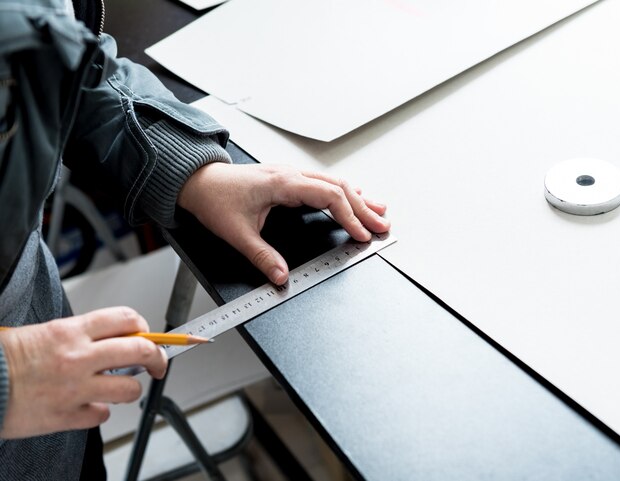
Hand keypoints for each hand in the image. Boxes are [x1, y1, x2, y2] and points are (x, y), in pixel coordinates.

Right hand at [0, 307, 167, 438]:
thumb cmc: (5, 358)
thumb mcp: (46, 331)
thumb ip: (82, 334)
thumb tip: (115, 336)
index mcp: (72, 331)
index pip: (126, 319)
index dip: (144, 326)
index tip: (148, 334)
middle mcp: (79, 358)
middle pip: (140, 351)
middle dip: (157, 357)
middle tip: (158, 364)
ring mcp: (75, 389)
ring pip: (129, 389)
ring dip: (131, 389)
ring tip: (122, 388)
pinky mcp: (66, 417)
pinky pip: (101, 416)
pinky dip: (99, 413)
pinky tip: (89, 406)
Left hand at [178, 163, 389, 284]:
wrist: (198, 181)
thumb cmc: (215, 199)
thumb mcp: (236, 232)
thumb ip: (261, 256)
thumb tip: (282, 277)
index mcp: (283, 184)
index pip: (329, 196)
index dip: (350, 216)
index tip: (362, 233)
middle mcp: (291, 175)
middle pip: (339, 187)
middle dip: (363, 208)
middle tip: (382, 225)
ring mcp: (291, 174)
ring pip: (334, 182)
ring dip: (357, 197)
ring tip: (379, 211)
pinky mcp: (288, 179)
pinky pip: (323, 182)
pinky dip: (343, 192)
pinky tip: (353, 197)